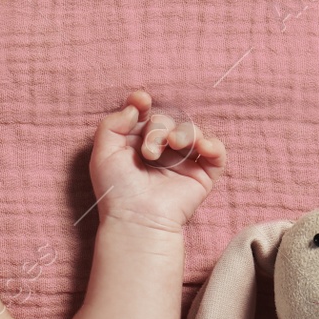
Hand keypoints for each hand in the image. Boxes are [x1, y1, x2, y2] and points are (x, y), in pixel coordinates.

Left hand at [90, 90, 227, 230]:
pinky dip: (213, 145)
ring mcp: (183, 163)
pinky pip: (216, 152)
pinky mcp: (202, 175)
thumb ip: (111, 124)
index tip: (141, 100)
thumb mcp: (102, 153)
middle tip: (148, 151)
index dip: (143, 103)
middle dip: (158, 128)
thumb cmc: (117, 190)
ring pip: (191, 131)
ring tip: (174, 145)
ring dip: (184, 132)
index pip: (145, 115)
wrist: (137, 218)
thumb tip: (136, 106)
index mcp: (136, 145)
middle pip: (167, 120)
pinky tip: (202, 147)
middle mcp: (161, 151)